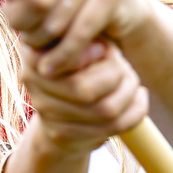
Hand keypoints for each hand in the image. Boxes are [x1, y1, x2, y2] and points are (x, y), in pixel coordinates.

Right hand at [21, 39, 148, 155]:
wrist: (59, 105)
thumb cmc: (78, 59)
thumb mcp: (80, 40)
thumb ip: (86, 38)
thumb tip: (101, 50)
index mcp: (35, 53)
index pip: (67, 57)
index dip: (93, 53)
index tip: (104, 48)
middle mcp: (32, 82)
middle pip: (85, 89)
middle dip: (117, 75)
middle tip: (125, 66)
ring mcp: (46, 112)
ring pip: (105, 109)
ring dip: (129, 93)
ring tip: (134, 82)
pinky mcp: (64, 135)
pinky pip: (113, 127)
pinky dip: (136, 111)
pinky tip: (140, 98)